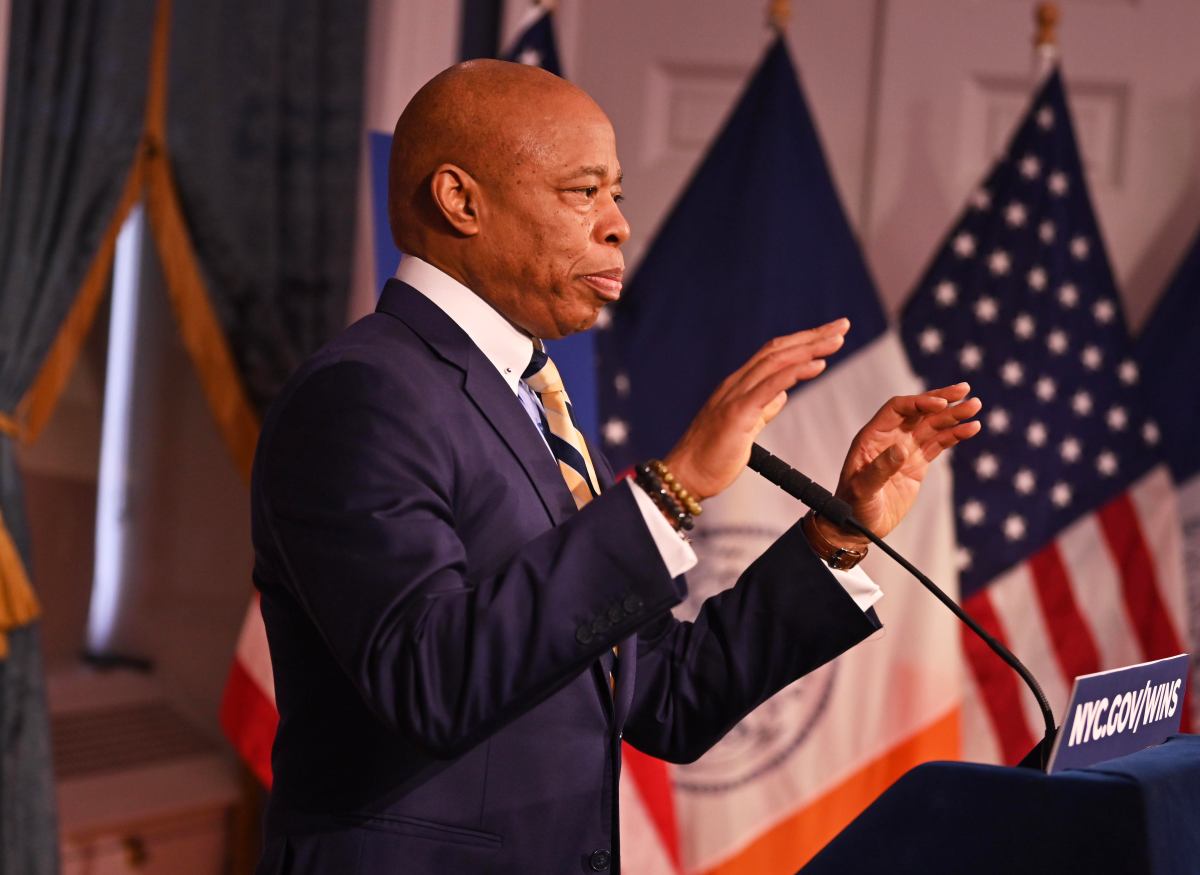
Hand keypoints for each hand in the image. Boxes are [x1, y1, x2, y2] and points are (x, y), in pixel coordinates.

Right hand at [664, 319, 850, 500]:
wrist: (685, 477)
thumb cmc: (712, 457)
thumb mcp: (744, 428)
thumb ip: (762, 409)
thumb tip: (781, 395)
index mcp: (738, 387)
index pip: (774, 355)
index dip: (803, 342)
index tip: (830, 335)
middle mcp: (736, 384)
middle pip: (778, 350)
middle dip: (812, 336)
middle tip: (842, 325)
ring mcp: (735, 397)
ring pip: (776, 362)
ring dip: (809, 348)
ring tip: (837, 340)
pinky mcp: (736, 414)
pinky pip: (768, 386)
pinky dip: (794, 372)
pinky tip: (817, 364)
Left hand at [813, 383, 981, 547]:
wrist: (856, 527)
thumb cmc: (852, 507)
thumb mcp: (862, 490)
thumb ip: (880, 469)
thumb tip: (901, 449)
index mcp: (872, 437)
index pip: (898, 409)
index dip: (919, 403)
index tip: (941, 404)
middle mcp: (890, 438)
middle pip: (919, 411)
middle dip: (941, 399)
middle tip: (965, 390)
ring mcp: (905, 450)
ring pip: (933, 426)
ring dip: (953, 416)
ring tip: (975, 407)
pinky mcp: (917, 464)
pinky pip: (938, 444)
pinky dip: (955, 435)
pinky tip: (971, 428)